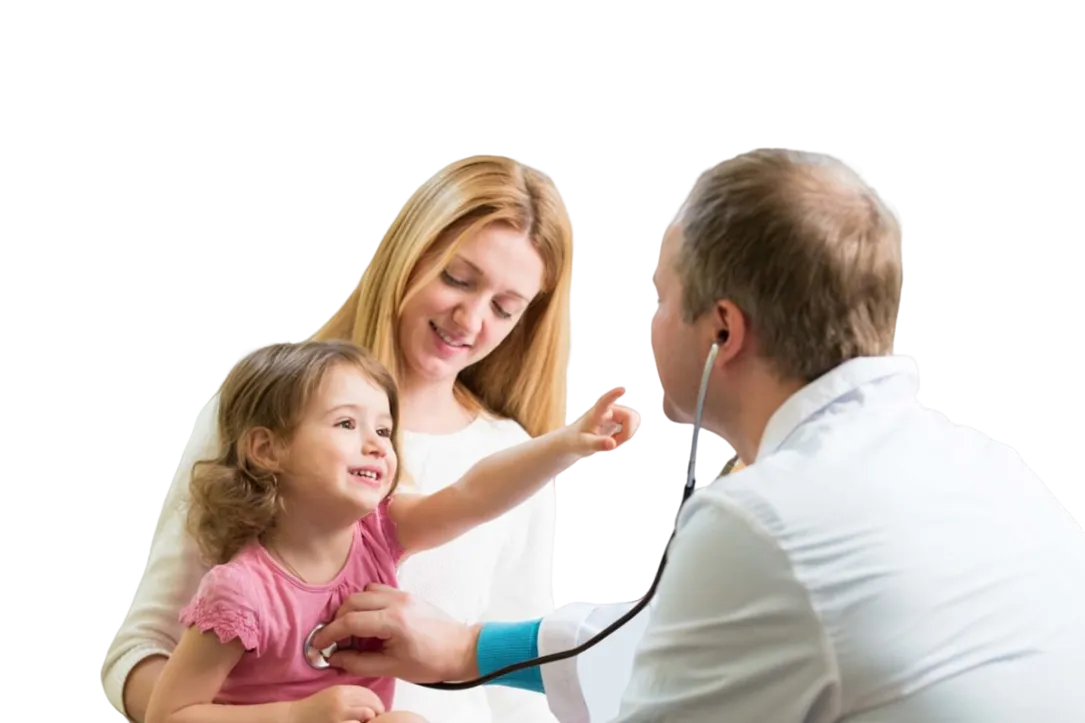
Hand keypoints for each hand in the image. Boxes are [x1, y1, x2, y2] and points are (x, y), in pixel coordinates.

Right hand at [287, 685, 385, 722]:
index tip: (378, 710)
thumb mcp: (332, 696)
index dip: (376, 702)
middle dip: (376, 712)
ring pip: (367, 716)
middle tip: (375, 719)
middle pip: (371, 704)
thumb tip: (372, 705)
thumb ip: (350, 697)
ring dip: (369, 721)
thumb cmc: (313, 709)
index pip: (368, 693)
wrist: (293, 719)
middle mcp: (341, 701)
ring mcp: (338, 716)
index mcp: (341, 691)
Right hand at [310, 583, 480, 683]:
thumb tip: (334, 657)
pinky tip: (368, 622)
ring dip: (351, 609)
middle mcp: (397, 602)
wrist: (460, 649)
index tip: (318, 645)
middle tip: (334, 640)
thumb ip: (359, 662)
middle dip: (337, 620)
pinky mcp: (406, 594)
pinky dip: (366, 602)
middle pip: (352, 602)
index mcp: (394, 621)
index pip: (350, 621)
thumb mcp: (392, 668)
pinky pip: (378, 591)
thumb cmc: (430, 661)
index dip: (329, 633)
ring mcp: (402, 594)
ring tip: (352, 632)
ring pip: (364, 592)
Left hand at [568, 385, 641, 457]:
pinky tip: (616, 439)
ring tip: (613, 442)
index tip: (622, 390)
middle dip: (627, 432)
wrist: (575, 441)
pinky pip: (632, 425)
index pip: (605, 402)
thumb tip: (612, 444)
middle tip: (614, 444)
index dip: (614, 396)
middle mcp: (608, 410)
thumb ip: (599, 444)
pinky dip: (627, 435)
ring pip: (633, 420)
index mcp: (597, 414)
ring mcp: (614, 414)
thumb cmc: (576, 441)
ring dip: (627, 434)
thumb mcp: (585, 445)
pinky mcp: (618, 420)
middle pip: (629, 416)